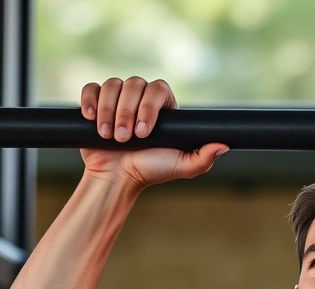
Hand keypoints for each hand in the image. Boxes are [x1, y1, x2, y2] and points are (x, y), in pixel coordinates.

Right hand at [79, 77, 228, 189]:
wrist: (118, 178)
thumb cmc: (151, 171)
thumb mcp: (182, 166)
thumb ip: (204, 157)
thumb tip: (224, 145)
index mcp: (163, 107)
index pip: (158, 88)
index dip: (149, 106)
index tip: (144, 132)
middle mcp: (141, 98)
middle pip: (134, 84)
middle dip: (127, 112)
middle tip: (125, 138)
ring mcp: (118, 99)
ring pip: (112, 85)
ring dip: (108, 110)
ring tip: (108, 135)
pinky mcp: (97, 103)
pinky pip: (91, 89)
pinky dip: (90, 101)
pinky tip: (91, 119)